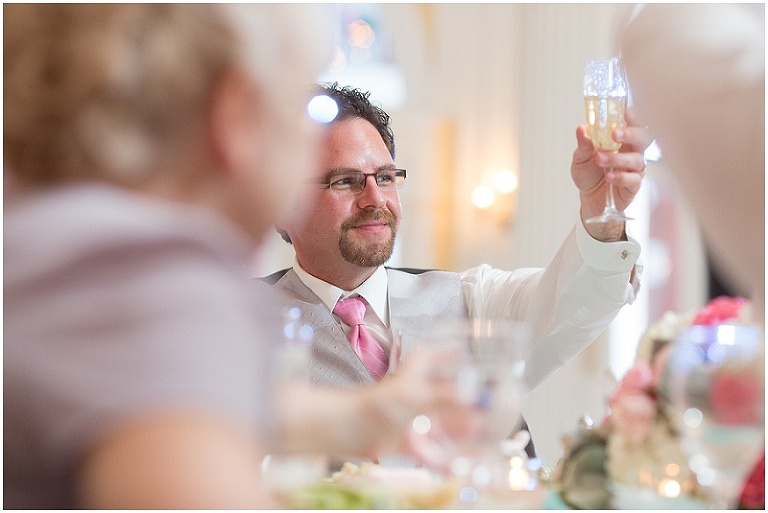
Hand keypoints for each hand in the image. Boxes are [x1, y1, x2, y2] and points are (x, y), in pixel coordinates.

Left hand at [571, 109, 651, 240]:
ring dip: (618, 158)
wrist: (588, 199)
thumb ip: (583, 144)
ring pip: (637, 159)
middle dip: (631, 134)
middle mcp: (631, 152)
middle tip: (616, 134)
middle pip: (643, 139)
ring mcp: (634, 169)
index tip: (627, 112)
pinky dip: (621, 177)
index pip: (634, 124)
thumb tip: (581, 129)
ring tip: (600, 159)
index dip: (634, 117)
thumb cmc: (589, 174)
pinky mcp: (633, 186)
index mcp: (621, 141)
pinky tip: (609, 176)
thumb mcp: (580, 158)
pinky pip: (633, 180)